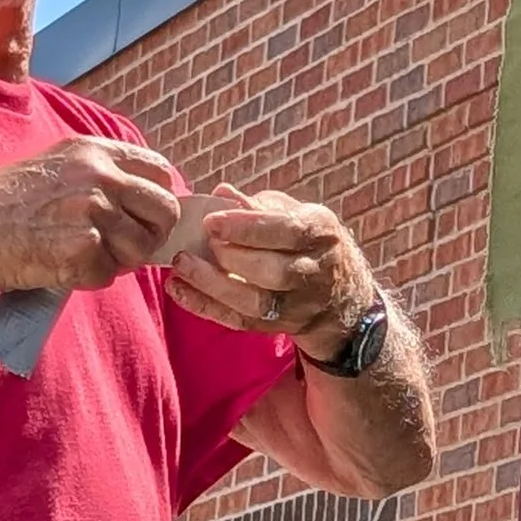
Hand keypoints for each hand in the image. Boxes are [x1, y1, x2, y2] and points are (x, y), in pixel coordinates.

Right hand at [0, 137, 183, 315]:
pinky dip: (90, 277)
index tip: (148, 216)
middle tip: (127, 247)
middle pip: (164, 209)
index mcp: (94, 151)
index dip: (159, 197)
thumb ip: (101, 175)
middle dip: (152, 234)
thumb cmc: (8, 204)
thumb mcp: (56, 166)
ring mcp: (92, 211)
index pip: (159, 170)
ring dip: (120, 260)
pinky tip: (62, 265)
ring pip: (141, 247)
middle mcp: (98, 176)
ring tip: (82, 254)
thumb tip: (150, 201)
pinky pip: (109, 273)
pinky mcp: (83, 248)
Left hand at [166, 187, 377, 360]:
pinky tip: (179, 290)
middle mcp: (315, 272)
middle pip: (272, 271)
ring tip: (181, 266)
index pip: (287, 231)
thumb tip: (223, 193)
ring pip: (254, 302)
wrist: (342, 296)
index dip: (247, 228)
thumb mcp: (297, 215)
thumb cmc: (307, 243)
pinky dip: (206, 307)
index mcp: (321, 234)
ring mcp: (298, 305)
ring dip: (213, 285)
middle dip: (230, 257)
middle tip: (197, 243)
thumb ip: (261, 206)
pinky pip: (240, 322)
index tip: (211, 221)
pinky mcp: (278, 327)